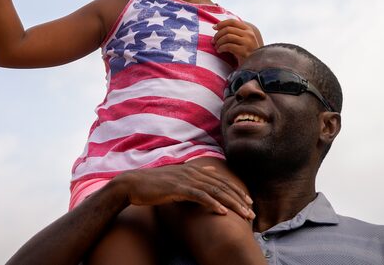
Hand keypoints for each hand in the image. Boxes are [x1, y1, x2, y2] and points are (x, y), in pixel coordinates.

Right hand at [111, 164, 254, 219]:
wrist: (132, 184)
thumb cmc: (153, 183)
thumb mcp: (176, 176)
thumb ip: (194, 173)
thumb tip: (210, 169)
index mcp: (193, 170)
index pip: (220, 180)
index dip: (236, 189)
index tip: (248, 200)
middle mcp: (192, 172)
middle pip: (222, 185)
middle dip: (239, 198)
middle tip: (252, 211)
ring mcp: (185, 180)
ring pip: (215, 191)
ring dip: (231, 203)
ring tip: (244, 213)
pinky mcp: (177, 189)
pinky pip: (199, 197)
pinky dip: (213, 204)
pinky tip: (223, 212)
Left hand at [213, 19, 261, 65]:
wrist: (255, 65)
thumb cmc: (245, 52)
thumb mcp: (243, 39)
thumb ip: (234, 32)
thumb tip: (216, 27)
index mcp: (248, 29)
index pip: (232, 21)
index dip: (221, 23)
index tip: (214, 27)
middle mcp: (249, 34)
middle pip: (228, 29)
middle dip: (218, 34)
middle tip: (213, 41)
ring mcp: (247, 42)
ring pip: (227, 36)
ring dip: (219, 42)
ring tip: (216, 46)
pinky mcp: (244, 51)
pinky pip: (228, 46)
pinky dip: (221, 48)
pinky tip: (219, 51)